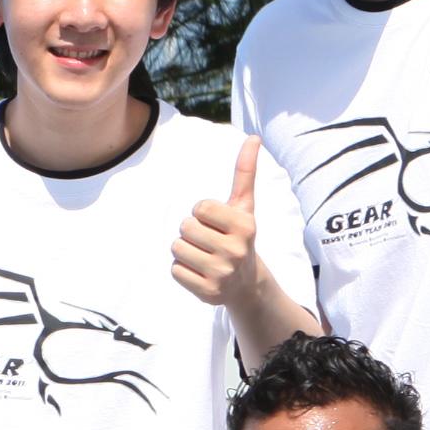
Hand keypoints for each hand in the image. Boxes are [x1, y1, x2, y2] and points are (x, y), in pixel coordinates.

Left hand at [170, 136, 270, 309]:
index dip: (202, 213)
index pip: (199, 208)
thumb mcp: (244, 205)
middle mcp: (236, 250)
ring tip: (204, 256)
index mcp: (245, 225)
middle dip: (192, 232)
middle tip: (210, 242)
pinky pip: (175, 271)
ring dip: (185, 250)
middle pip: (185, 227)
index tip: (216, 224)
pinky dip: (182, 270)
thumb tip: (253, 137)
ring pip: (177, 248)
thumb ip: (245, 172)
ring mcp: (222, 273)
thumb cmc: (239, 236)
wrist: (247, 283)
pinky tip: (200, 272)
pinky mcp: (208, 292)